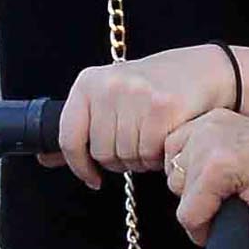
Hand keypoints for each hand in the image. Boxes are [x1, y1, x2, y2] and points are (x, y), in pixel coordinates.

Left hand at [53, 44, 235, 190]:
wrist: (203, 70)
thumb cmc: (153, 89)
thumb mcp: (110, 100)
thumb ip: (80, 130)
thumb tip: (44, 158)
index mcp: (88, 82)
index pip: (69, 137)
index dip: (79, 166)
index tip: (92, 178)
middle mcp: (109, 85)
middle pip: (101, 153)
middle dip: (120, 160)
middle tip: (137, 145)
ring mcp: (136, 95)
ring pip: (126, 157)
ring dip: (141, 159)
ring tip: (153, 139)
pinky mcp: (162, 108)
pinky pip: (150, 154)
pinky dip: (159, 156)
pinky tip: (166, 140)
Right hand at [166, 111, 248, 248]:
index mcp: (218, 167)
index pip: (187, 215)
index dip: (202, 231)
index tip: (222, 229)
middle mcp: (205, 142)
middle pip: (178, 193)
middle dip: (199, 207)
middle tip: (227, 206)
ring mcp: (204, 127)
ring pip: (174, 170)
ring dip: (191, 183)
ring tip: (221, 187)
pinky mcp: (206, 119)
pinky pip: (177, 144)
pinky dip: (185, 158)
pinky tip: (207, 167)